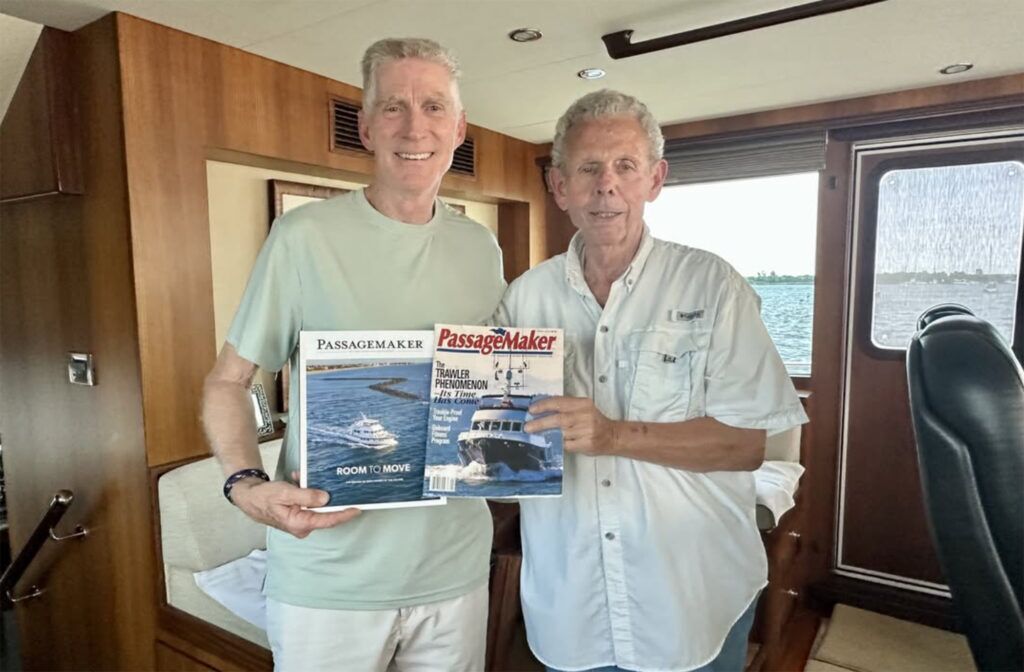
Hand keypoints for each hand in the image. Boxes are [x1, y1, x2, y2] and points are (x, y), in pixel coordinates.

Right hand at [230, 474, 359, 538]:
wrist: (249, 497)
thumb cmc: (264, 496)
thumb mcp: (285, 493)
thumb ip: (306, 495)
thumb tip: (325, 498)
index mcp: (299, 523)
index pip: (327, 520)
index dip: (344, 514)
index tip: (357, 508)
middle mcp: (302, 525)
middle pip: (325, 513)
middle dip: (329, 497)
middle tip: (338, 484)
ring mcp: (301, 521)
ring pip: (316, 505)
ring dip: (314, 491)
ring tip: (304, 478)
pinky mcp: (299, 514)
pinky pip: (309, 502)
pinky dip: (306, 491)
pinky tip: (299, 479)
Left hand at [525, 396, 616, 456]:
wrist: (613, 436)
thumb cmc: (594, 421)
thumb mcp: (583, 408)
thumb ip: (566, 408)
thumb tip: (542, 411)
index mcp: (583, 404)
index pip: (559, 402)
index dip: (544, 405)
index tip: (531, 410)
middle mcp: (585, 416)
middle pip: (558, 419)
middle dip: (540, 423)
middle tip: (528, 427)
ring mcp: (586, 430)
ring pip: (561, 433)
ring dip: (546, 435)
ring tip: (535, 435)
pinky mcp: (586, 443)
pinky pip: (567, 445)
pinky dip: (557, 444)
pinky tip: (550, 444)